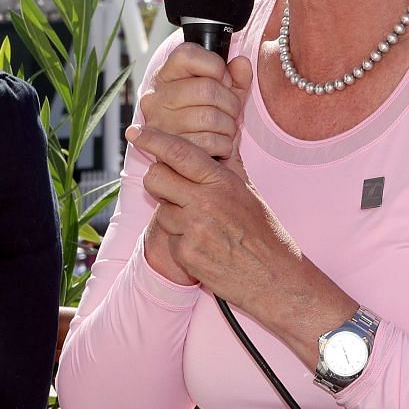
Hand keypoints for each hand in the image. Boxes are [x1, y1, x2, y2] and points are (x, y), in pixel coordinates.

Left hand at [129, 122, 302, 313]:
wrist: (274, 276)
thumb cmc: (263, 233)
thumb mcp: (249, 191)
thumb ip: (229, 164)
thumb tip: (224, 139)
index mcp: (222, 181)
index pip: (178, 152)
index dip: (152, 138)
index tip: (135, 131)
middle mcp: (206, 202)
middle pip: (156, 177)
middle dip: (157, 180)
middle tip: (171, 189)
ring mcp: (194, 229)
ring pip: (161, 210)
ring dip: (172, 216)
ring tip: (200, 226)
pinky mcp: (186, 254)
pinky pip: (168, 238)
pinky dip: (180, 241)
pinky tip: (202, 246)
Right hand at [137, 44, 252, 161]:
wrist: (187, 152)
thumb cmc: (203, 114)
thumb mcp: (221, 90)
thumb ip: (235, 74)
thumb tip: (242, 63)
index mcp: (165, 75)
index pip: (187, 55)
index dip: (215, 65)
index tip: (223, 79)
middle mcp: (156, 97)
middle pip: (206, 89)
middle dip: (230, 101)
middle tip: (232, 109)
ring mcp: (160, 124)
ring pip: (210, 117)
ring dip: (229, 125)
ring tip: (226, 127)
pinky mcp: (169, 150)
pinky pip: (208, 142)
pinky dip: (224, 144)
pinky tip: (220, 142)